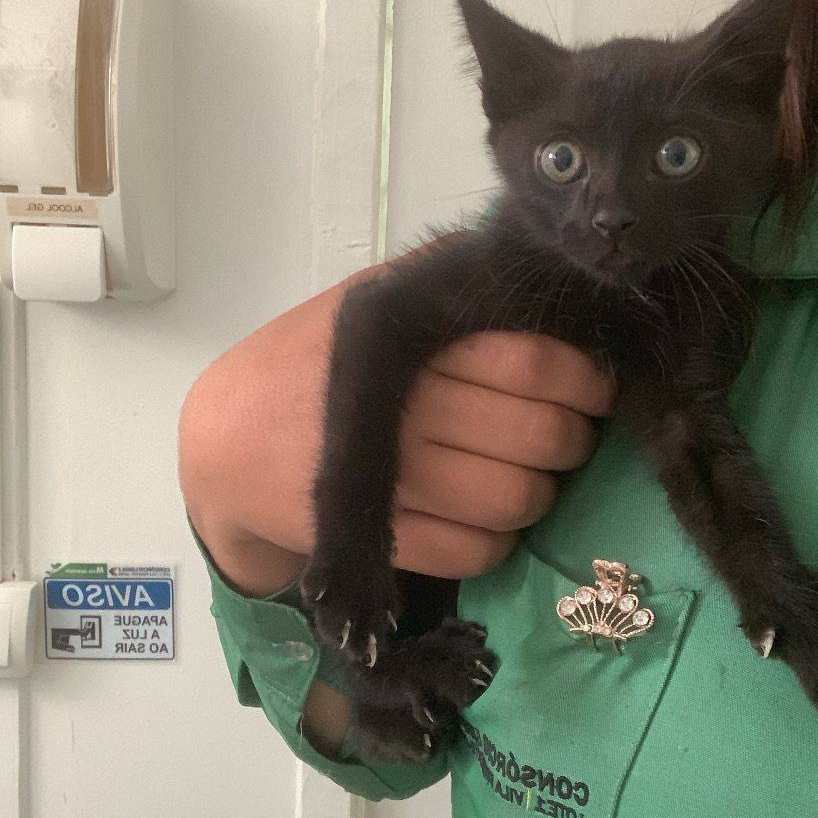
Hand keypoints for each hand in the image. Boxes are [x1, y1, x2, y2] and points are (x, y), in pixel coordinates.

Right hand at [179, 255, 615, 596]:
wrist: (224, 441)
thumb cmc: (308, 361)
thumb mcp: (368, 301)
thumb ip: (442, 281)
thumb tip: (534, 265)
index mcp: (409, 340)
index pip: (536, 362)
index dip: (586, 380)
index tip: (593, 385)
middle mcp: (406, 409)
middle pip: (540, 435)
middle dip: (574, 440)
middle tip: (566, 434)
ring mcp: (394, 481)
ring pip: (517, 499)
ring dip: (539, 493)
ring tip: (526, 475)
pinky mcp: (381, 540)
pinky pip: (477, 551)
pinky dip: (497, 540)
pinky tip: (484, 516)